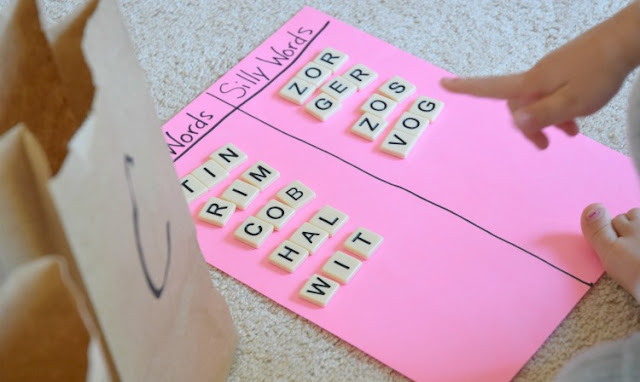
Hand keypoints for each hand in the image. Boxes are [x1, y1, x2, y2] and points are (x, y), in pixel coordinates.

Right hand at [441, 3, 639, 148]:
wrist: (624, 42)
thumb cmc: (598, 74)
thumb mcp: (572, 102)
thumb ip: (543, 114)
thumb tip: (514, 122)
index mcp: (532, 84)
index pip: (491, 87)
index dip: (466, 88)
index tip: (443, 83)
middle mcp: (535, 76)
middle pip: (517, 104)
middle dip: (527, 125)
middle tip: (545, 146)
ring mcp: (549, 72)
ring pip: (537, 100)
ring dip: (547, 119)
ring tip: (570, 133)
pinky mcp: (562, 70)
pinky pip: (551, 93)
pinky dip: (558, 109)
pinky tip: (575, 119)